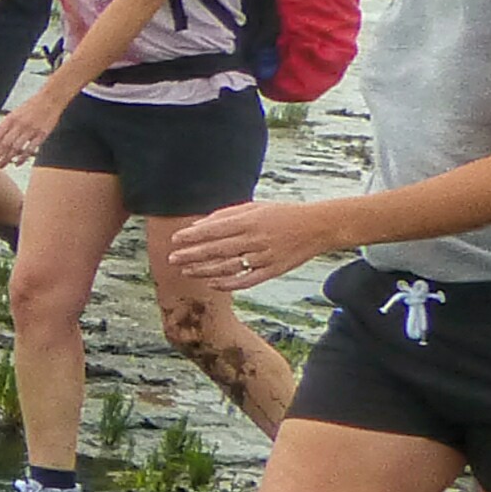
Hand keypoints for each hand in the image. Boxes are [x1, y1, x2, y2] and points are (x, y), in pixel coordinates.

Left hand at [0, 90, 62, 178]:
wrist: (50, 98)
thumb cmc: (31, 106)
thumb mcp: (14, 114)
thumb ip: (5, 127)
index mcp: (10, 119)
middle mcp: (19, 125)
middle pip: (3, 145)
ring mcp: (31, 130)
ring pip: (15, 148)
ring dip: (6, 159)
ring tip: (0, 166)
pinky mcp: (42, 134)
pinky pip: (30, 148)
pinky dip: (23, 157)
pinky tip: (17, 164)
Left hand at [169, 196, 347, 292]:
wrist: (317, 226)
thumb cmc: (281, 214)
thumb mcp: (254, 207)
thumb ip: (225, 215)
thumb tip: (197, 225)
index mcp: (250, 220)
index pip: (215, 229)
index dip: (193, 236)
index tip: (175, 239)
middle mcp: (255, 239)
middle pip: (217, 249)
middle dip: (192, 255)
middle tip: (172, 259)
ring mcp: (264, 257)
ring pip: (228, 267)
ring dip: (204, 270)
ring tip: (186, 271)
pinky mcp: (273, 271)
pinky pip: (247, 281)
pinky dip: (228, 284)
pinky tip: (212, 284)